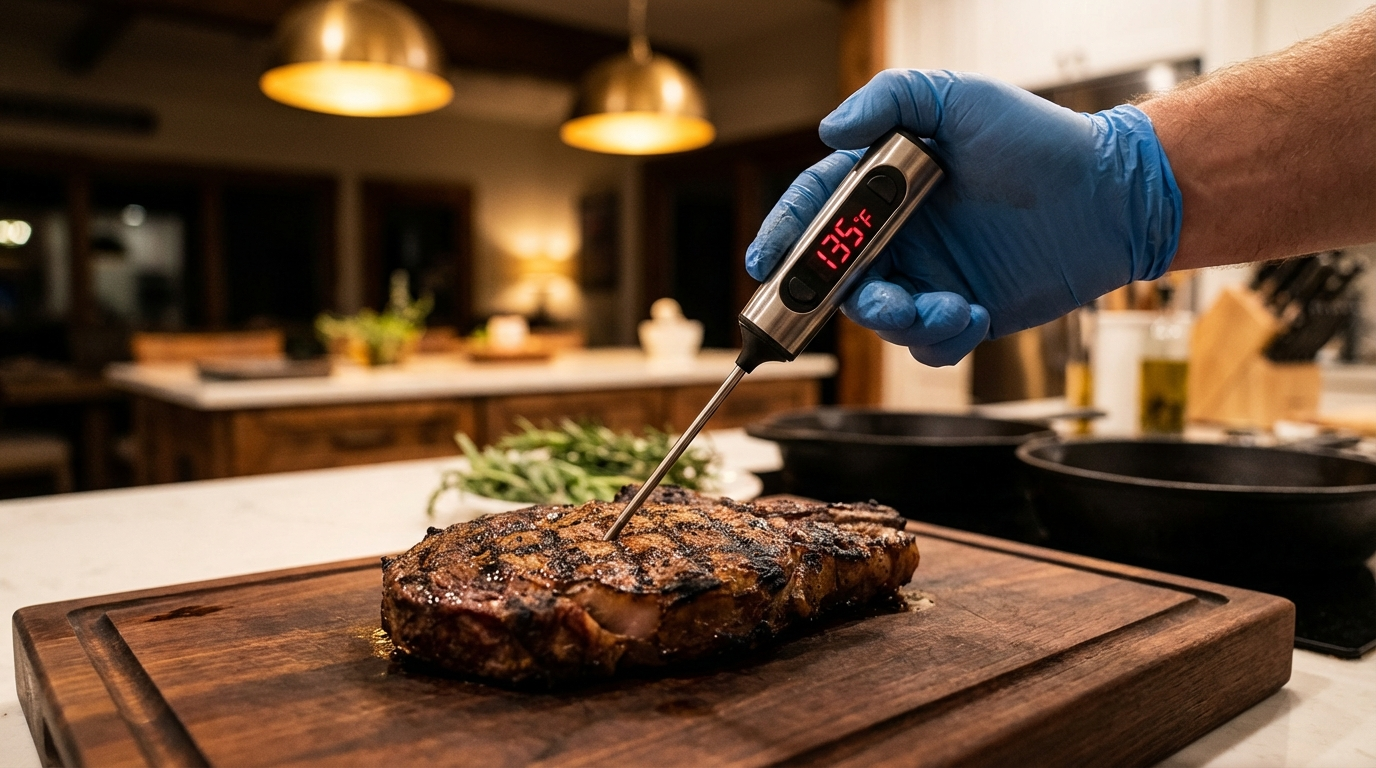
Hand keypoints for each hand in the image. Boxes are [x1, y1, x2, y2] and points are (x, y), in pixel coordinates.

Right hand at [745, 69, 1181, 365]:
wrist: (1111, 197)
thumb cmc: (1040, 140)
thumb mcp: (960, 99)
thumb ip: (890, 101)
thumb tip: (831, 130)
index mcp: (885, 186)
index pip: (818, 210)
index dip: (784, 235)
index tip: (766, 262)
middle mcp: (899, 234)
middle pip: (836, 276)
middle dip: (837, 296)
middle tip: (866, 295)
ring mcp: (929, 275)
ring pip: (877, 318)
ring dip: (899, 320)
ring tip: (947, 304)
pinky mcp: (962, 312)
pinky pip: (927, 344)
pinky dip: (940, 337)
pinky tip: (974, 312)